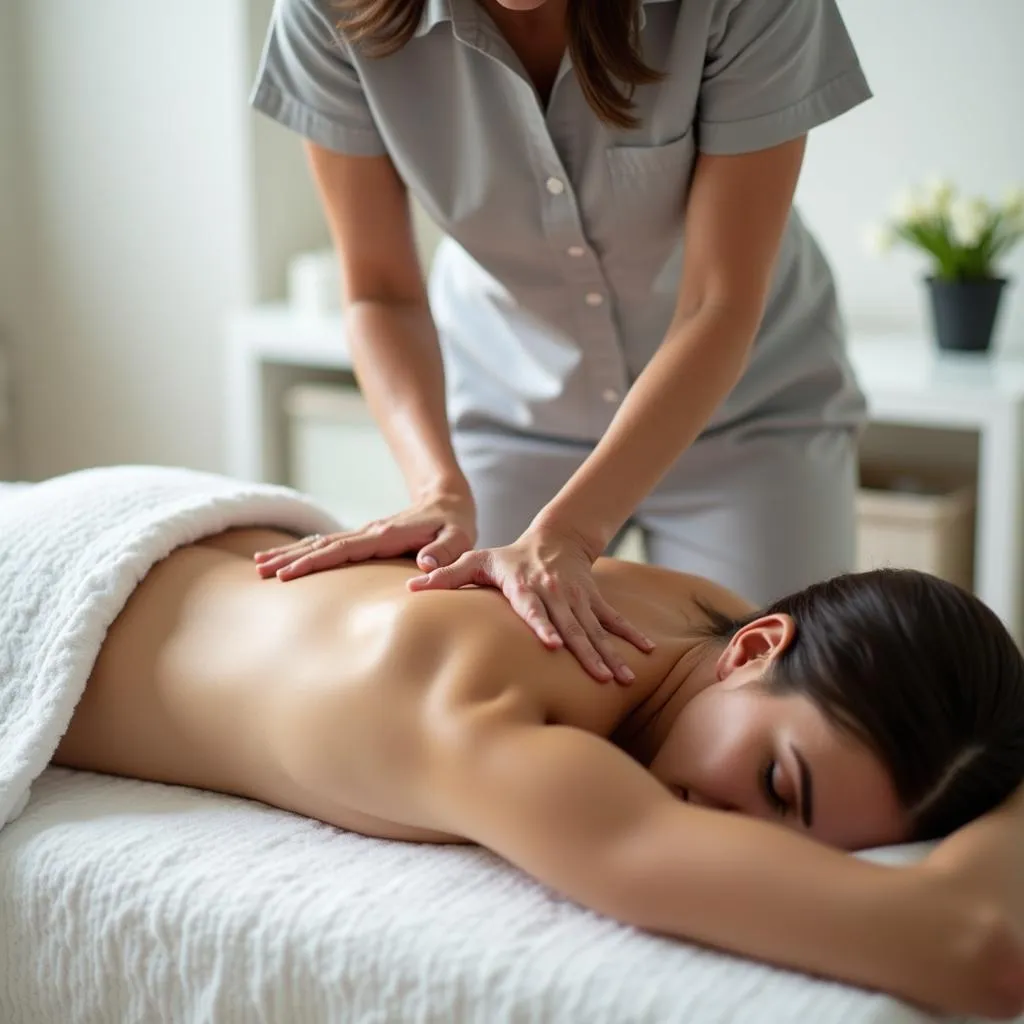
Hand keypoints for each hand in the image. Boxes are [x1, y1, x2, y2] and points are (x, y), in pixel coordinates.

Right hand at [253, 491, 475, 580]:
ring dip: (291, 553)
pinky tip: (287, 560)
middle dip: (291, 557)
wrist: (448, 500)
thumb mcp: (460, 538)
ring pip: (321, 543)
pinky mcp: (363, 538)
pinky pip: (330, 546)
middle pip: (323, 545)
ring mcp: (364, 533)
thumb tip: (423, 565)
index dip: (316, 562)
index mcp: (388, 534)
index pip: (345, 549)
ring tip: (259, 565)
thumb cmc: (455, 524)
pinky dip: (305, 552)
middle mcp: (370, 531)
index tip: (289, 575)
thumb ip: (445, 552)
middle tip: (260, 571)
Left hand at [407, 523, 653, 683]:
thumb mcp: (476, 560)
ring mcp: (578, 598)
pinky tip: (647, 653)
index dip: (543, 625)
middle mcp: (555, 593)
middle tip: (600, 678)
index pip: (533, 608)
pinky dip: (631, 635)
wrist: (554, 538)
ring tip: (623, 678)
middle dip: (586, 652)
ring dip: (610, 652)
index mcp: (525, 586)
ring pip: (595, 628)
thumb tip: (411, 584)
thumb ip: (446, 574)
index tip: (553, 645)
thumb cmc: (507, 557)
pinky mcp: (594, 600)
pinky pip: (614, 619)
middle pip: (571, 626)